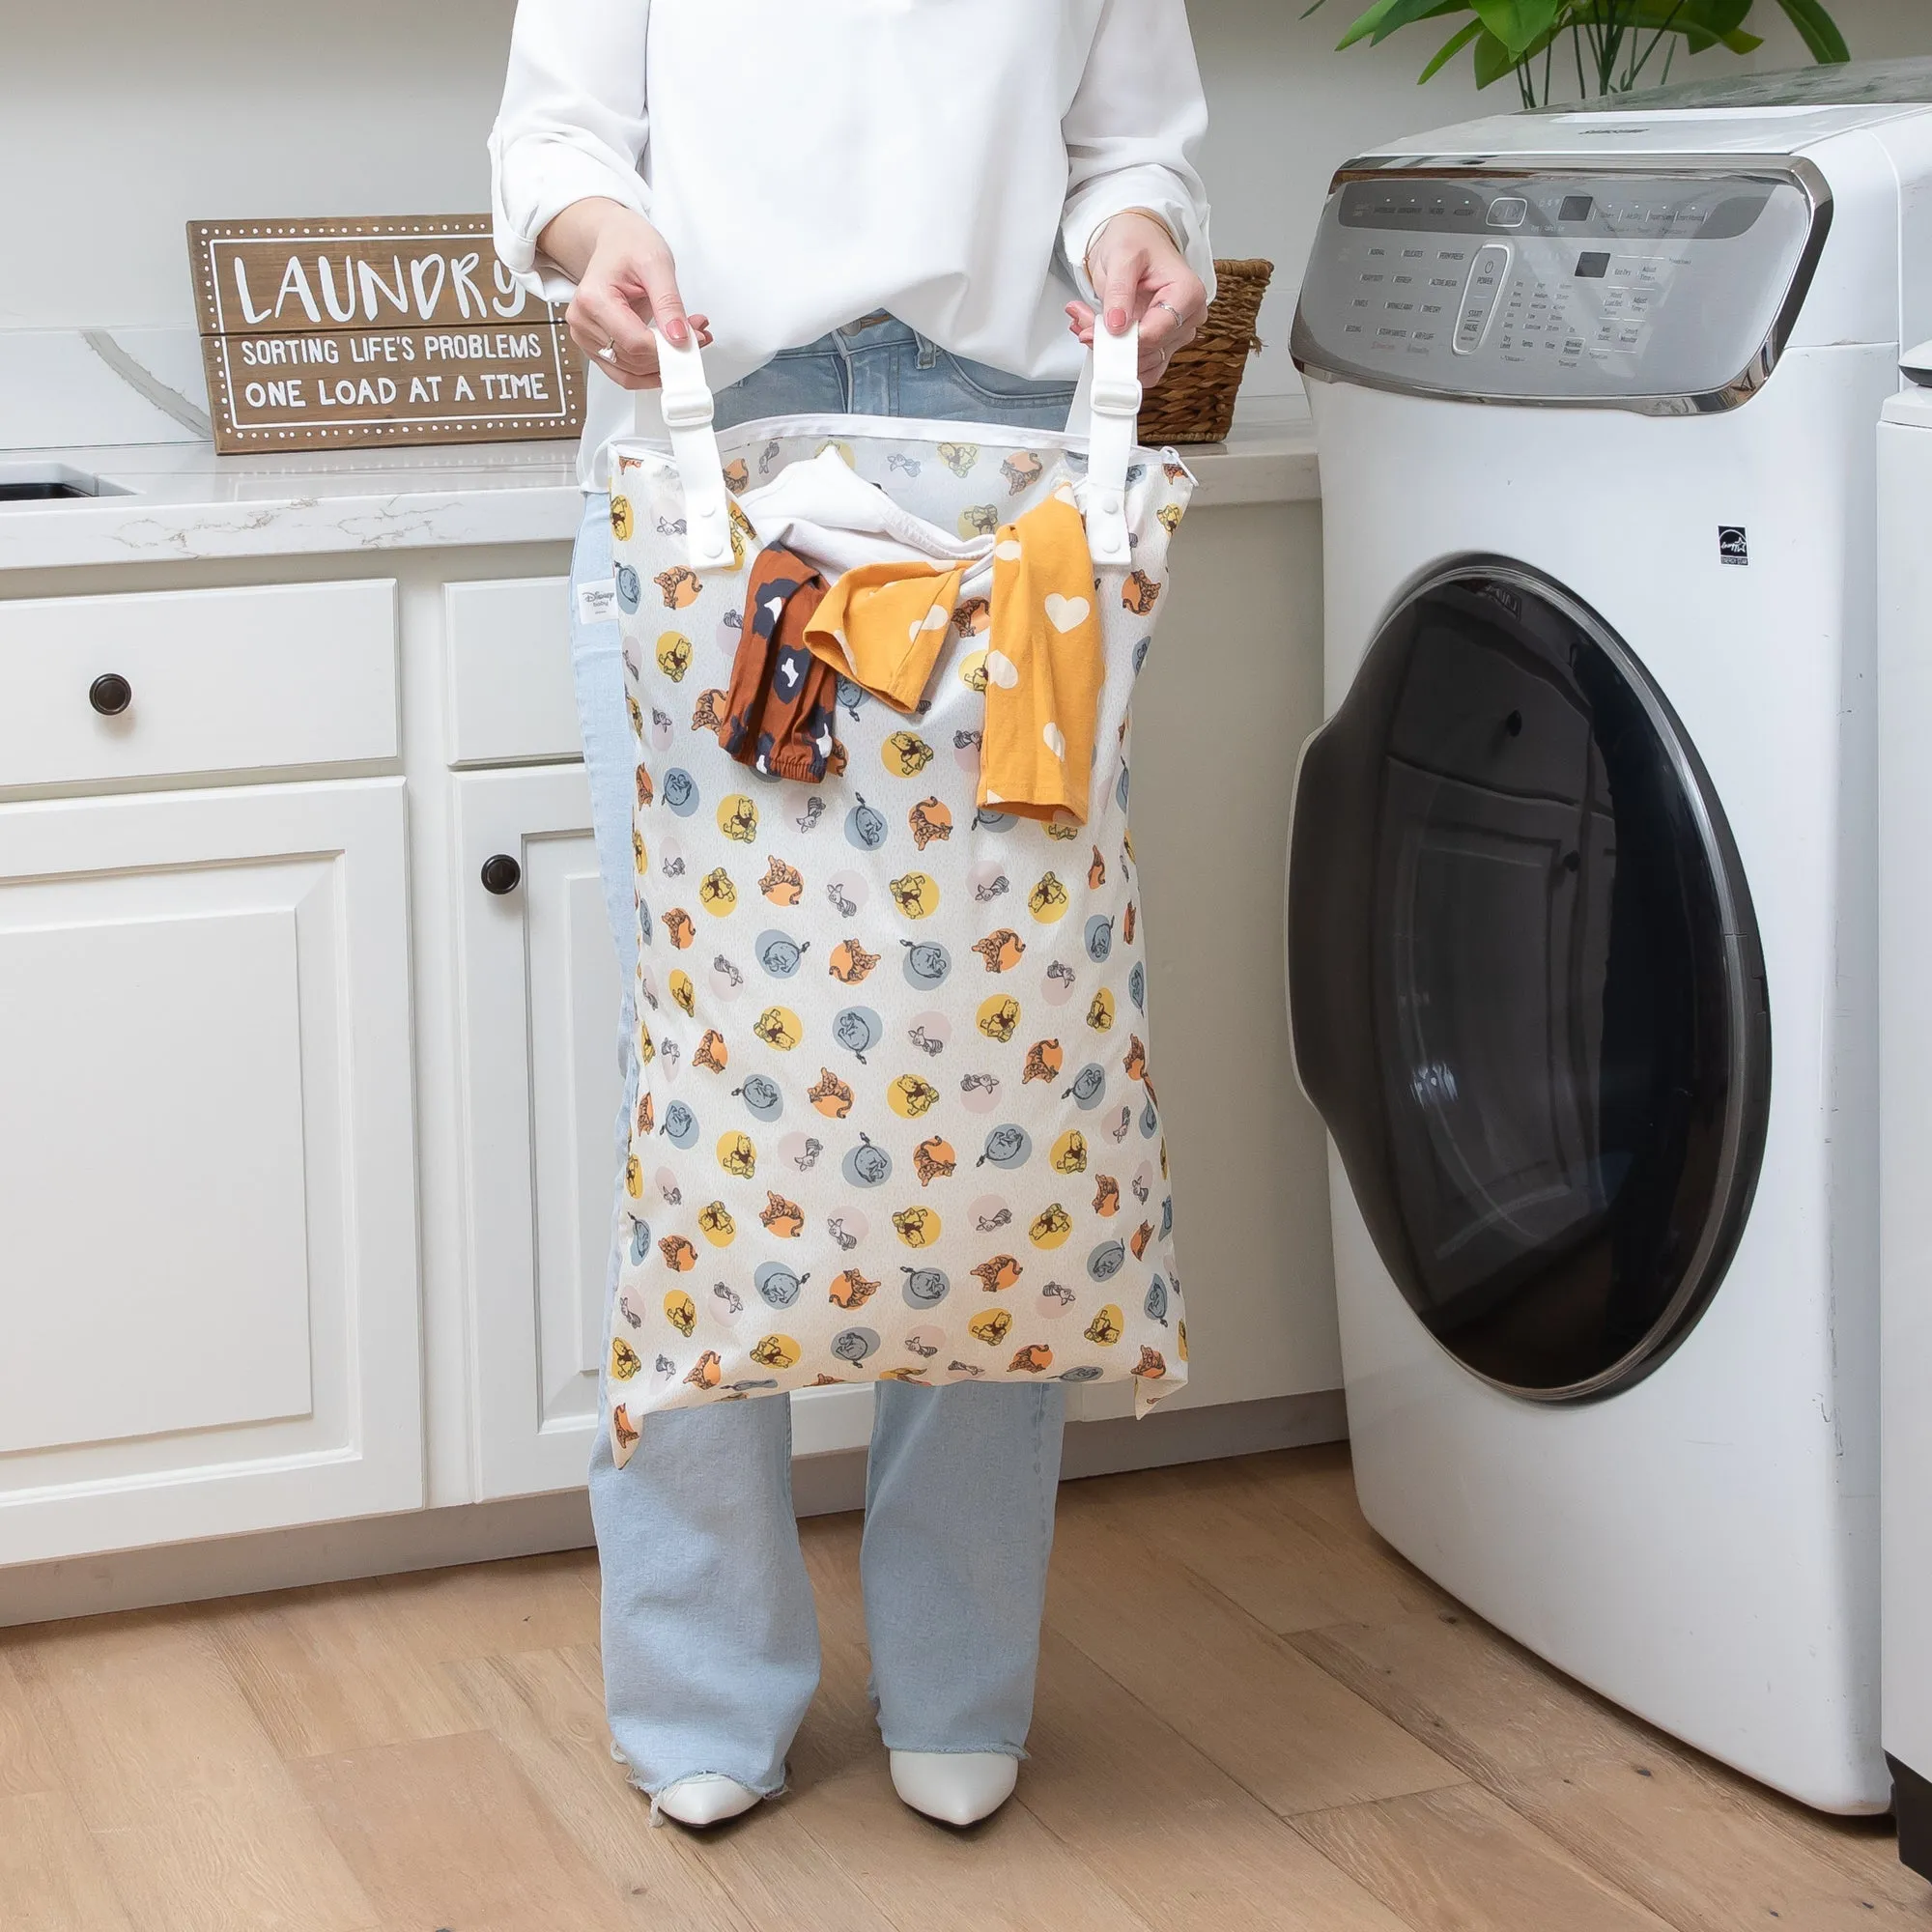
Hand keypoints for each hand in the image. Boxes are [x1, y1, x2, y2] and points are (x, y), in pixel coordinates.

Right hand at [538, 198, 713, 390]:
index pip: (634, 342)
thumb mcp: (656, 264)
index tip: (695, 340)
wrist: (613, 240)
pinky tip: (670, 352)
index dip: (667, 349)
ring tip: (688, 339)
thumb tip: (679, 339)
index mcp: (593, 299)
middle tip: (698, 336)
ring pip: (629, 372)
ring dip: (662, 365)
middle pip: (632, 359)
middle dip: (669, 355)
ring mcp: (585, 337)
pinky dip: (650, 370)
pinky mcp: (594, 347)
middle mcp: (582, 321)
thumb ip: (669, 303)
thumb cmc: (629, 245)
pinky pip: (624, 373)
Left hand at [1066, 211, 1206, 384]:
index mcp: (1187, 294)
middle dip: (1110, 343)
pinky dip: (1115, 356)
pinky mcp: (1162, 343)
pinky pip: (1140, 365)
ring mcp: (1175, 333)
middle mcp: (1187, 317)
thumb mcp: (1123, 256)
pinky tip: (1098, 335)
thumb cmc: (1137, 240)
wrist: (1137, 238)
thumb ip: (1119, 291)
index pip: (1155, 334)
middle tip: (1082, 322)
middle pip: (1148, 351)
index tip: (1092, 333)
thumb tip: (1116, 326)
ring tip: (1087, 323)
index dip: (1121, 341)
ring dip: (1109, 351)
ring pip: (1142, 363)